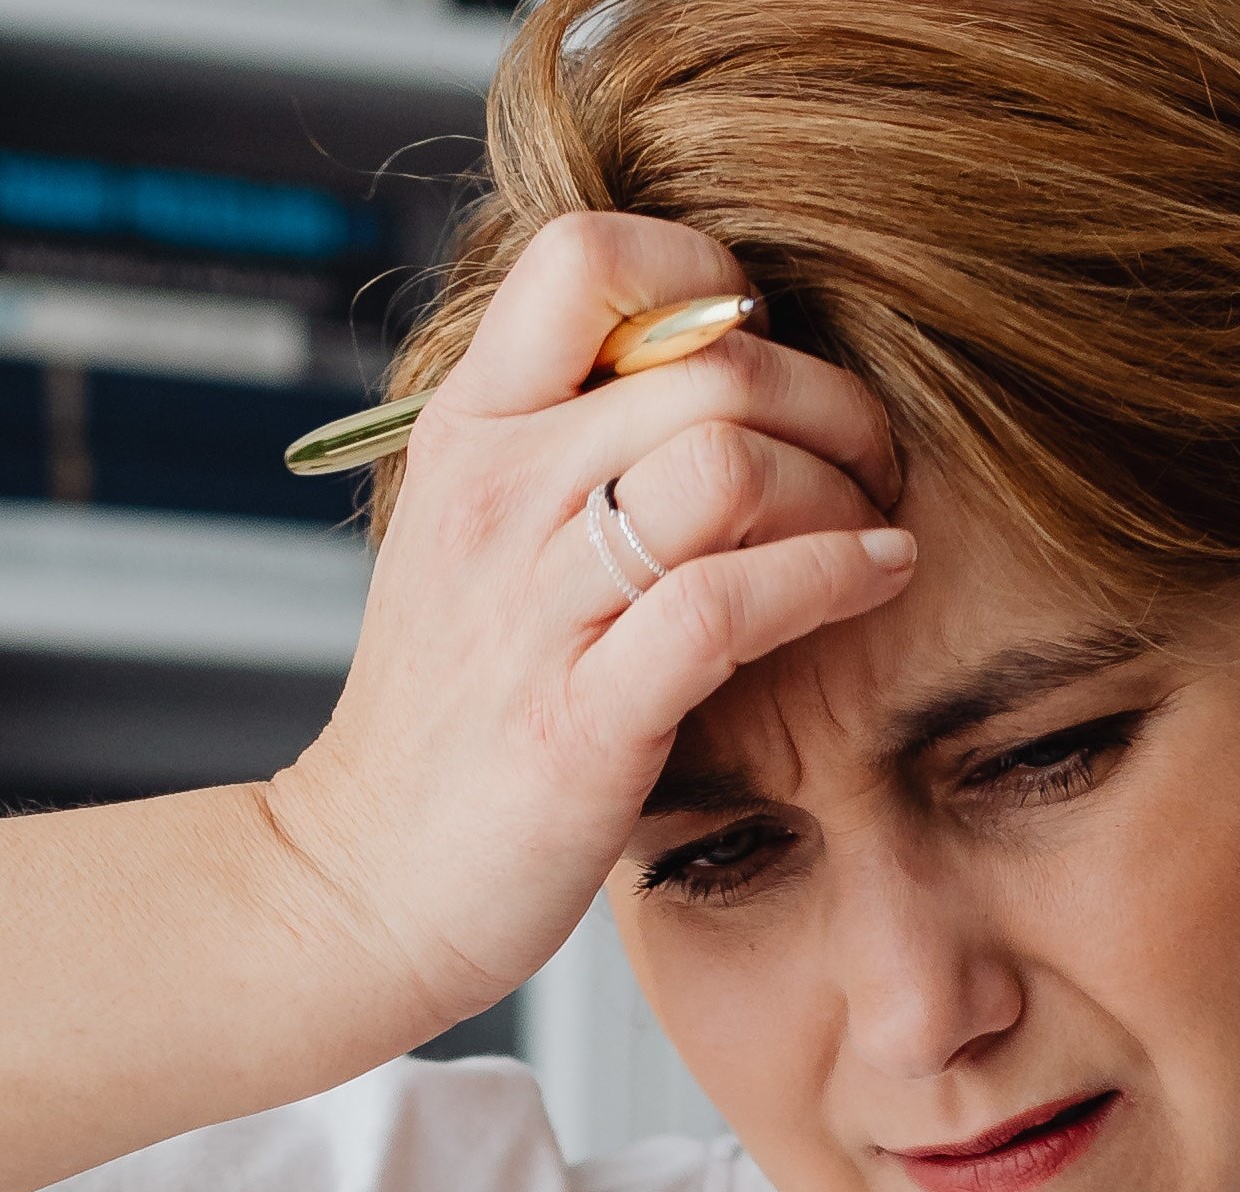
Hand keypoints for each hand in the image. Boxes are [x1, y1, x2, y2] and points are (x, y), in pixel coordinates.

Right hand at [263, 213, 914, 1032]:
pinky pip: (728, 601)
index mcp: (471, 431)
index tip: (761, 350)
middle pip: (706, 362)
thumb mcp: (478, 539)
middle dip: (827, 399)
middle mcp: (496, 495)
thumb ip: (566, 444)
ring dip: (838, 484)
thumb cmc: (450, 721)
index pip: (590, 258)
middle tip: (869, 456)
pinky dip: (831, 574)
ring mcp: (534, 606)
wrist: (364, 885)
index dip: (706, 276)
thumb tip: (710, 362)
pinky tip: (876, 578)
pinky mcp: (583, 716)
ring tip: (872, 520)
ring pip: (727, 462)